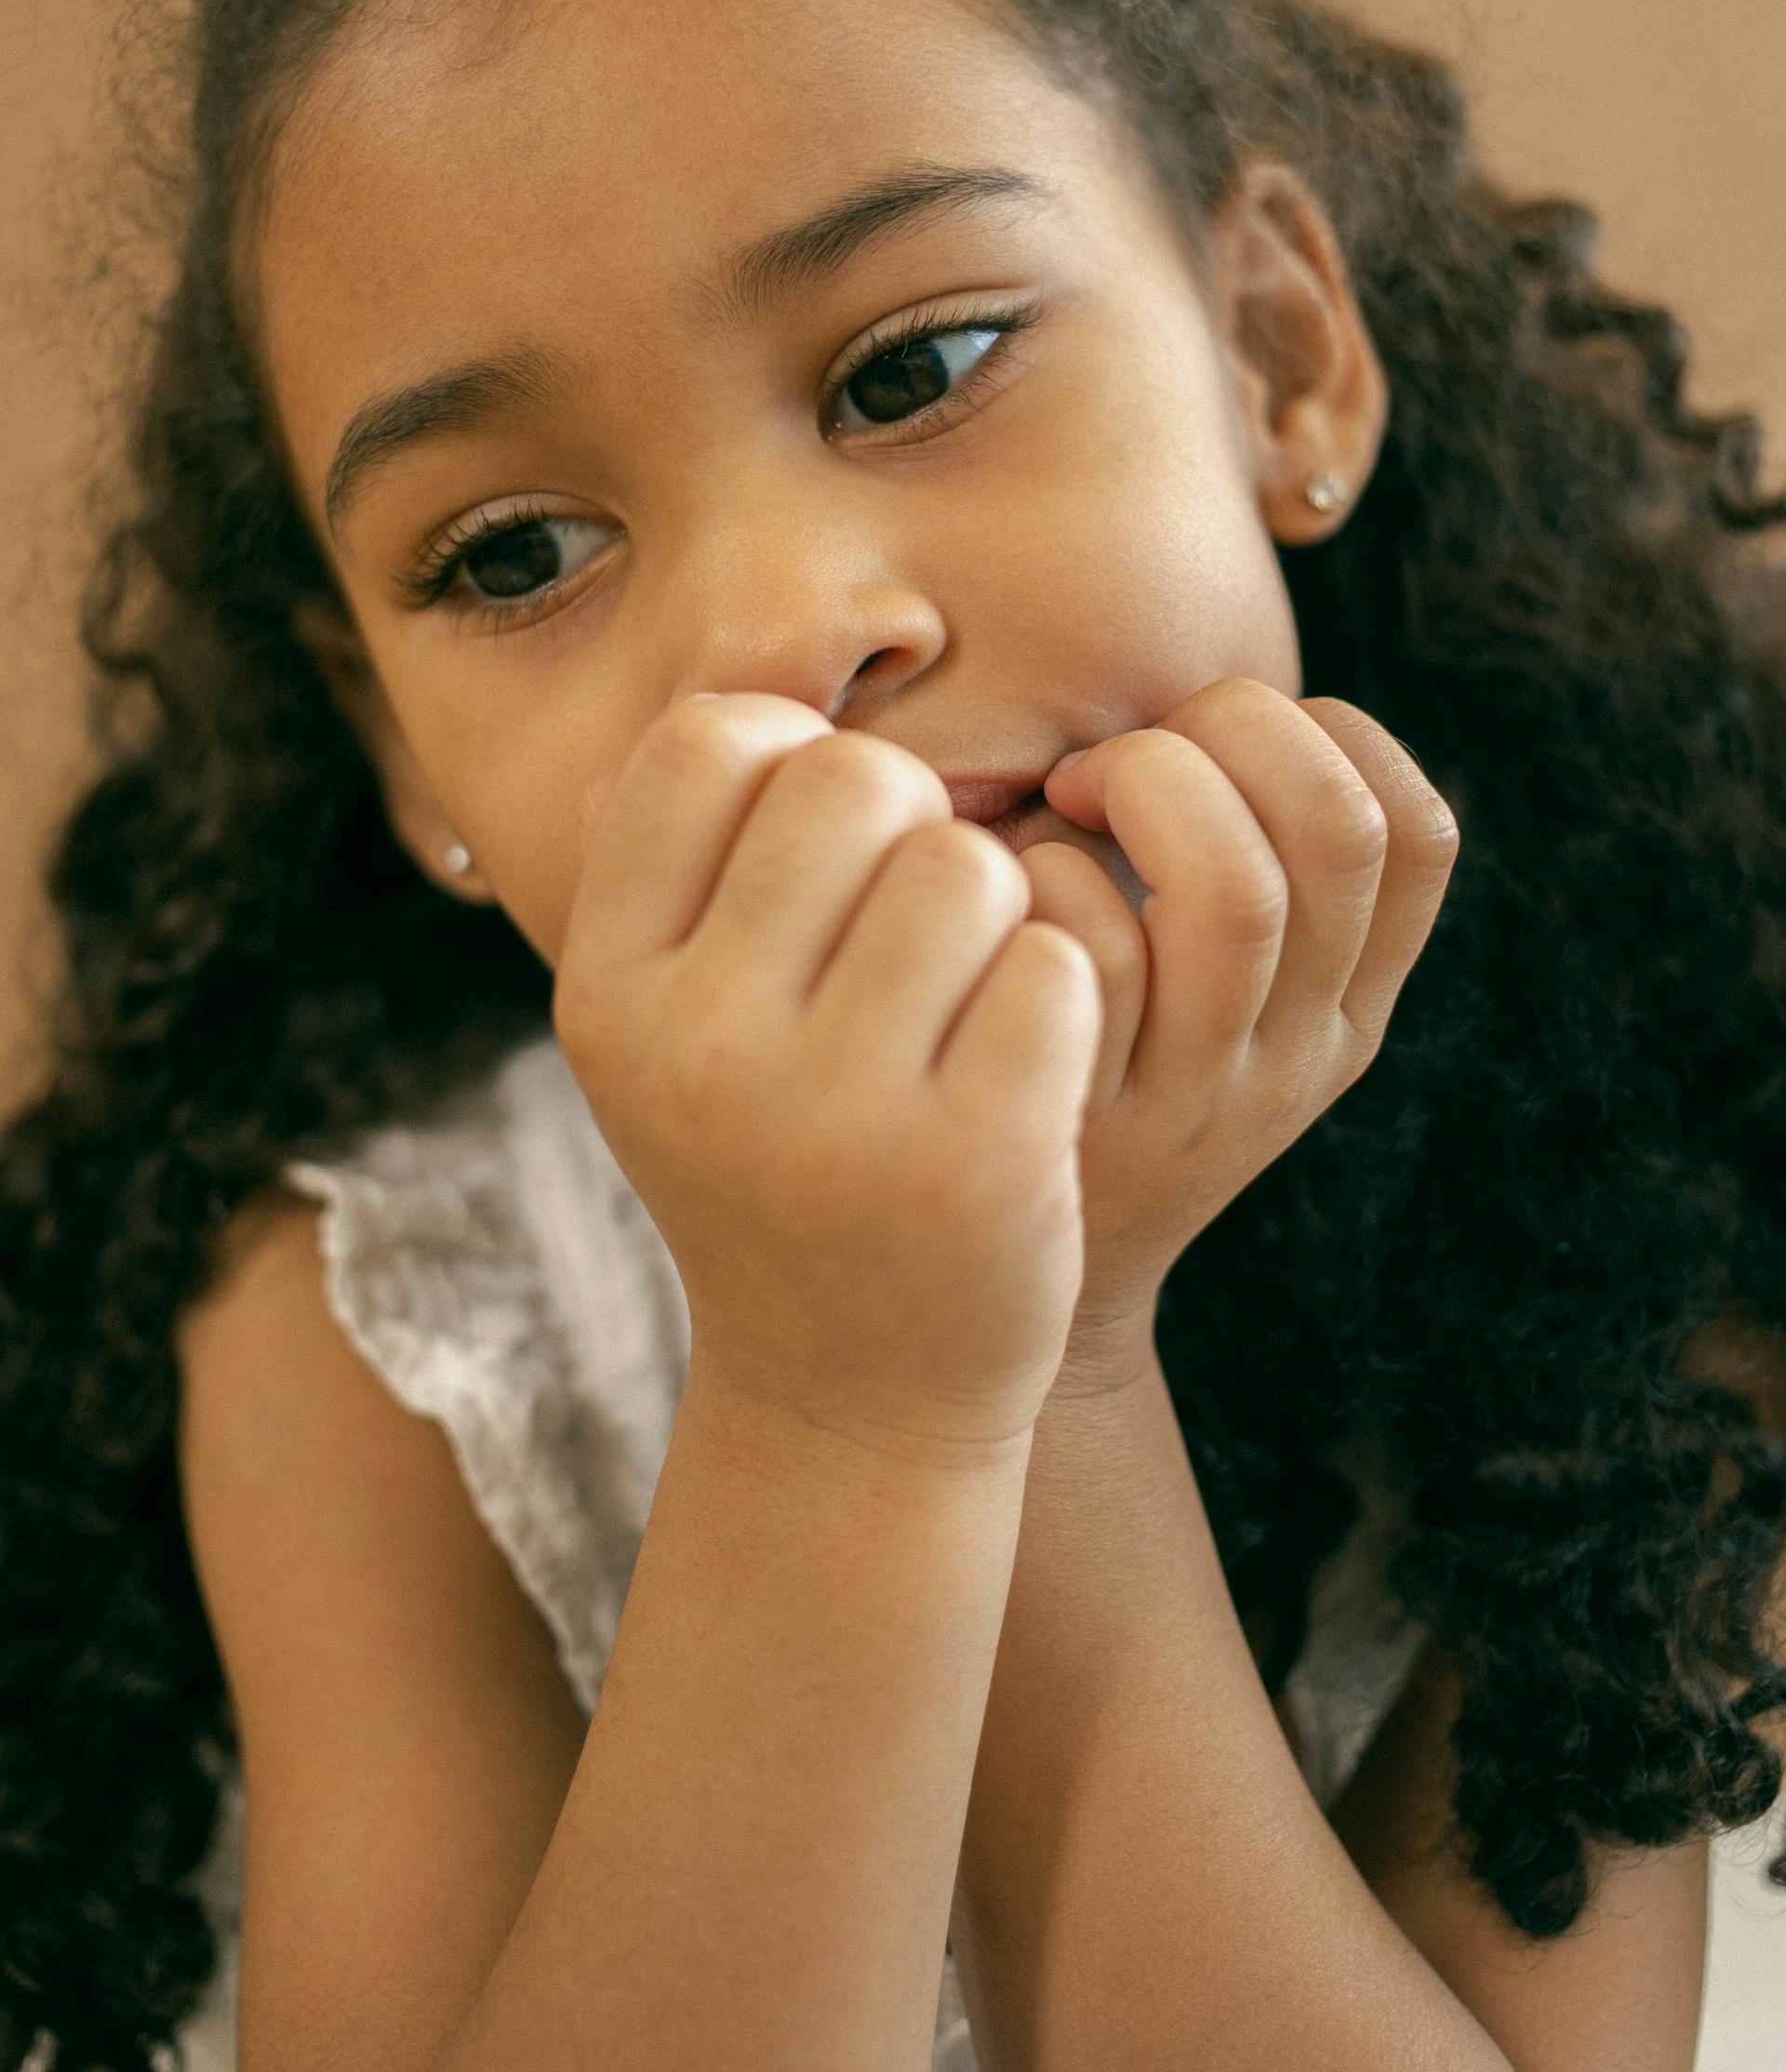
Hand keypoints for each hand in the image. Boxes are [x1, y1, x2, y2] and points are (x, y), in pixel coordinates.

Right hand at [552, 693, 1103, 1454]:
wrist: (848, 1395)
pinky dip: (1063, 995)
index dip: (791, 757)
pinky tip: (1022, 1066)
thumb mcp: (669, 1027)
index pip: (706, 743)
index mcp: (608, 988)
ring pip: (970, 864)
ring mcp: (836, 1113)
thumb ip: (685, 868)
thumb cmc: (773, 1158)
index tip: (822, 848)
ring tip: (969, 998)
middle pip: (856, 781)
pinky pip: (1062, 964)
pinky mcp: (975, 1165)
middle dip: (913, 826)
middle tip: (919, 921)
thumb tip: (757, 686)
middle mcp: (699, 1045)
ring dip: (1000, 911)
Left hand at [1015, 678, 1459, 1357]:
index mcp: (1346, 1003)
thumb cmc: (1073, 1068)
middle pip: (1333, 830)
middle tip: (1119, 760)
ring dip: (1143, 782)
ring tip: (1065, 798)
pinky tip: (1004, 889)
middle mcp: (1293, 1052)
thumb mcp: (1197, 992)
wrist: (990, 1281)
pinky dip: (1044, 871)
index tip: (1217, 747)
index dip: (1325, 736)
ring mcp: (1195, 1091)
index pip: (1417, 830)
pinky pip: (1091, 948)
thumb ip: (1222, 860)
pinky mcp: (1086, 1114)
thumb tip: (1185, 706)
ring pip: (1235, 884)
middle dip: (1228, 730)